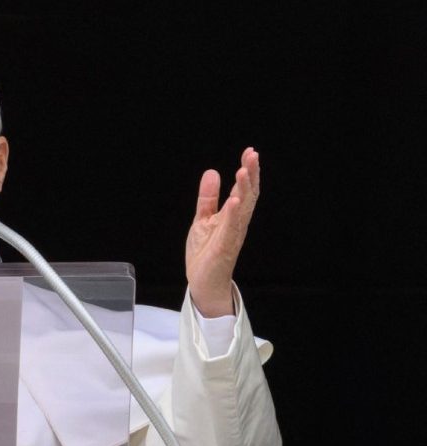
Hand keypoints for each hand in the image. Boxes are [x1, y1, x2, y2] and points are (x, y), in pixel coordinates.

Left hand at [185, 148, 260, 317]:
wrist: (203, 282)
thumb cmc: (207, 252)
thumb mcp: (203, 219)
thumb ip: (208, 198)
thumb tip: (212, 172)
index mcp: (233, 216)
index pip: (244, 189)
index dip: (248, 171)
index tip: (250, 152)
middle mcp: (237, 223)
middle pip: (248, 196)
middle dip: (251, 175)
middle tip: (253, 155)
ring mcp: (232, 235)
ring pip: (242, 209)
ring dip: (244, 190)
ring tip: (243, 171)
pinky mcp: (224, 248)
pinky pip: (230, 229)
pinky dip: (233, 215)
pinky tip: (234, 201)